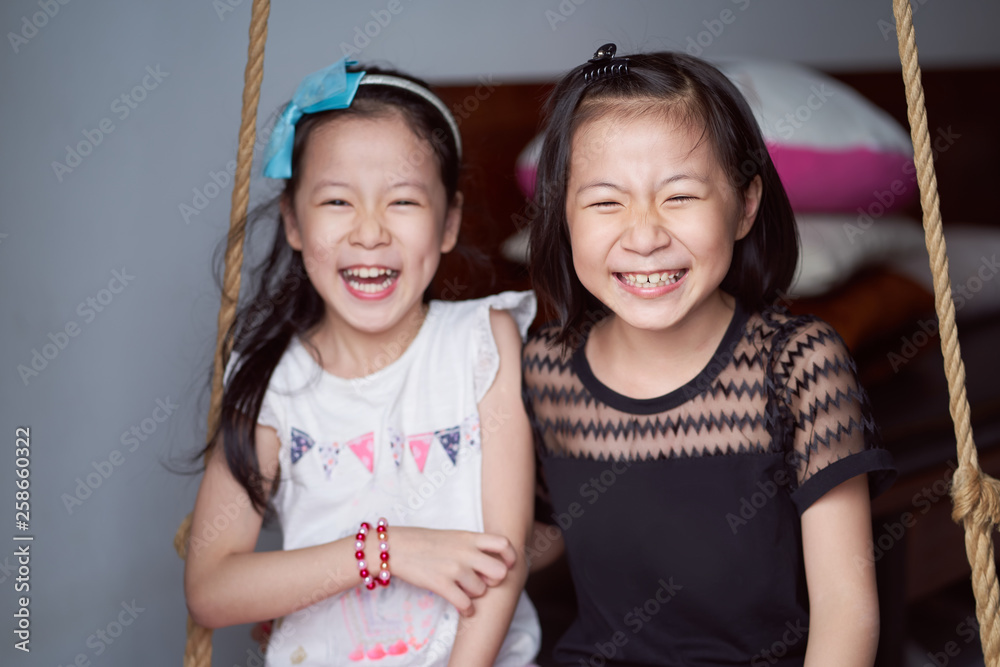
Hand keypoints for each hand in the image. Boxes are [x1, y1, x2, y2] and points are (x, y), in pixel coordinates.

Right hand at [380, 526, 515, 615]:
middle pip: (500, 572)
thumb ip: (472, 546)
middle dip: (495, 581)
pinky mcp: (441, 584)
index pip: (503, 544)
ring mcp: (454, 568)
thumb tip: (492, 561)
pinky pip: (466, 604)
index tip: (507, 565)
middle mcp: (466, 552)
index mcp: (469, 537)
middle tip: (485, 582)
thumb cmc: (424, 542)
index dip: (511, 557)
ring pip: (481, 591)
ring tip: (465, 592)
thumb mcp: (453, 536)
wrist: (396, 547)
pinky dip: (467, 610)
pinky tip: (463, 608)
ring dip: (475, 595)